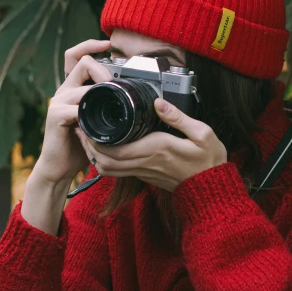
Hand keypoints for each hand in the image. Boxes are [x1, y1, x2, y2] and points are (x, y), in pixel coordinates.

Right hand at [33, 39, 113, 185]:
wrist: (60, 167)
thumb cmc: (80, 143)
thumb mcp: (95, 118)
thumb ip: (104, 104)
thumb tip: (127, 95)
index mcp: (73, 87)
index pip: (75, 56)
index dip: (89, 45)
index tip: (107, 43)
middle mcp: (64, 90)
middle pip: (80, 62)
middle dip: (101, 69)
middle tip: (113, 84)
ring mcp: (58, 102)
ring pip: (81, 84)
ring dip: (99, 91)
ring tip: (110, 102)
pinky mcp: (56, 116)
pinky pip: (75, 107)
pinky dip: (88, 111)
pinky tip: (95, 120)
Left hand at [75, 98, 227, 191]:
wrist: (210, 188)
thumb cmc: (208, 160)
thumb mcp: (202, 133)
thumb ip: (178, 117)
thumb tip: (158, 102)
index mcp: (156, 149)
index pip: (116, 150)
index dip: (96, 140)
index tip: (87, 123)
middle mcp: (145, 162)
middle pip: (105, 160)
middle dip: (89, 146)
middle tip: (80, 127)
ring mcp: (143, 171)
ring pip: (108, 169)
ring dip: (94, 155)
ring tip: (87, 136)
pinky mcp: (144, 175)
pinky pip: (117, 171)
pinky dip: (105, 161)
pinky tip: (104, 146)